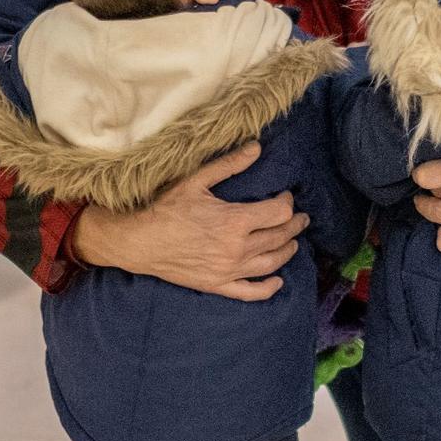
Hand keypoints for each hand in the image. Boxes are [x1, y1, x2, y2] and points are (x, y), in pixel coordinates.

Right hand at [70, 144, 308, 301]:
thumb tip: (257, 148)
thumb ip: (229, 165)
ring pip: (271, 263)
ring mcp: (229, 270)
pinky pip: (251, 292)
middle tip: (300, 218)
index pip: (278, 212)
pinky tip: (278, 281)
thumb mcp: (196, 181)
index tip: (285, 196)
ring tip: (293, 242)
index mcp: (235, 221)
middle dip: (294, 225)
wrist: (139, 242)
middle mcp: (237, 248)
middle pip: (279, 237)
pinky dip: (269, 288)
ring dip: (287, 251)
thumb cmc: (166, 209)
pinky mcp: (219, 285)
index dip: (287, 202)